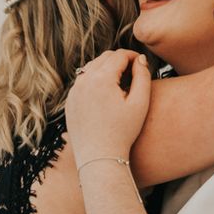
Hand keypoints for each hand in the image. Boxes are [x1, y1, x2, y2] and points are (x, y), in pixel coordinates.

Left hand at [65, 49, 151, 166]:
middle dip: (120, 60)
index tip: (142, 63)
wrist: (99, 157)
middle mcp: (84, 81)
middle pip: (104, 58)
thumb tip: (140, 59)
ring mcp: (74, 91)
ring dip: (106, 69)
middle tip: (133, 71)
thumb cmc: (123, 132)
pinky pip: (83, 82)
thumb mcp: (140, 103)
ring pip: (91, 67)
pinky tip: (106, 94)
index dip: (133, 56)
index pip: (119, 55)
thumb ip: (142, 76)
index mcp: (102, 79)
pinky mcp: (70, 101)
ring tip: (121, 81)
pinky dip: (94, 80)